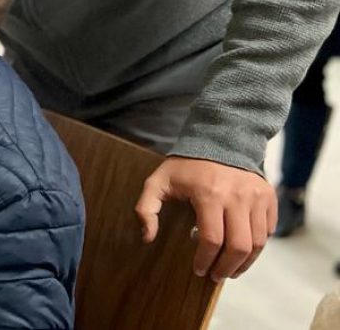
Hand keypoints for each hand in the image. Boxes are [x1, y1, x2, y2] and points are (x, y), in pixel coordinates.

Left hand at [136, 155, 276, 280]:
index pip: (212, 239)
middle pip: (239, 246)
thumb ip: (146, 208)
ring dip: (245, 262)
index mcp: (209, 194)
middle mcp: (238, 196)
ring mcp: (257, 197)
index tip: (198, 269)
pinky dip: (257, 245)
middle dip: (227, 268)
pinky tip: (242, 250)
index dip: (205, 260)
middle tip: (216, 276)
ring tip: (230, 269)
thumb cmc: (186, 166)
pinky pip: (268, 230)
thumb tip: (148, 237)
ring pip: (258, 243)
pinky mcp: (269, 197)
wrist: (220, 140)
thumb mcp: (158, 181)